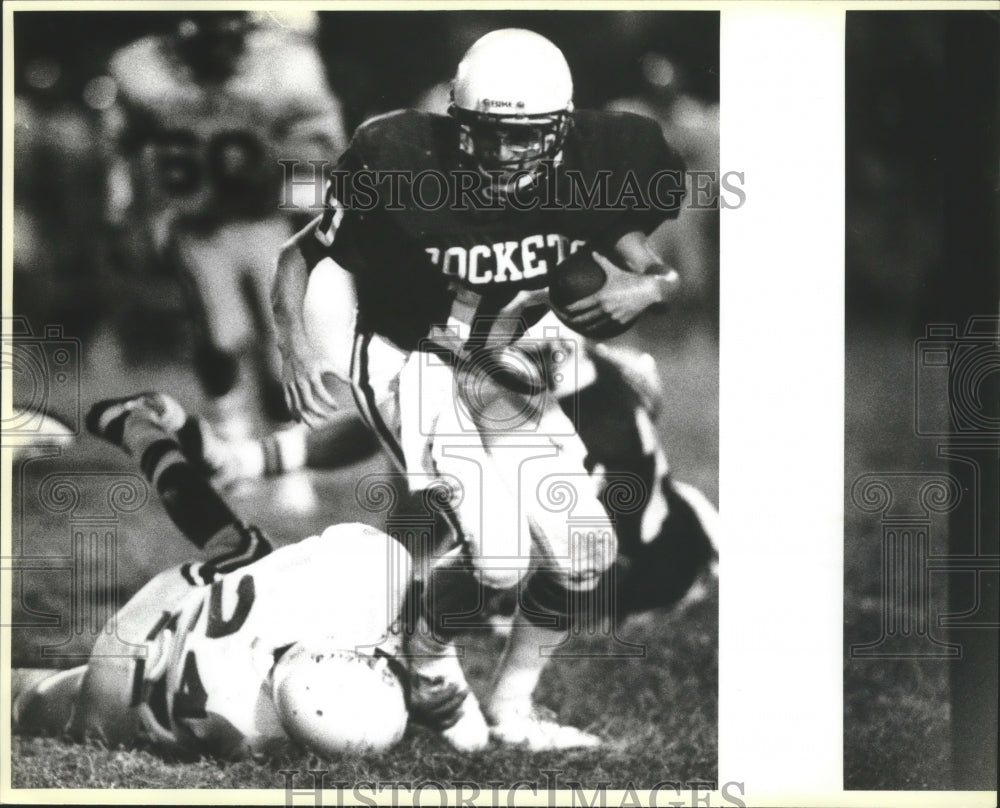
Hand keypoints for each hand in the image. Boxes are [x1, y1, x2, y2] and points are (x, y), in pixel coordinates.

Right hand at [280, 338, 339, 428]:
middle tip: (326, 418)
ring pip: (297, 405)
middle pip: (308, 403)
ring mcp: (291, 385)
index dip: (329, 401)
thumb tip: (351, 382)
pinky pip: (289, 402)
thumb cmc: (312, 357)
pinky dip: (293, 412)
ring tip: (313, 425)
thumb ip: (339, 373)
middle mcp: (301, 381)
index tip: (336, 407)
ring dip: (305, 417)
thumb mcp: (326, 363)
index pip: (321, 392)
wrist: (292, 348)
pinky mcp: (285, 386)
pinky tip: (299, 420)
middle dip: (317, 413)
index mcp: (312, 376)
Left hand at [561, 253, 675, 330]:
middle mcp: (606, 308)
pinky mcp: (621, 321)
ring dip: (586, 326)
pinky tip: (595, 328)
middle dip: (575, 320)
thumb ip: (602, 262)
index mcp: (602, 296)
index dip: (571, 308)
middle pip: (586, 318)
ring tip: (579, 327)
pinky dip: (600, 328)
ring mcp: (613, 316)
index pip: (581, 304)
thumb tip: (594, 252)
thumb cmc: (631, 279)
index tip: (564, 309)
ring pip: (595, 325)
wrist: (649, 291)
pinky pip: (607, 326)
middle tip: (567, 320)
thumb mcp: (615, 270)